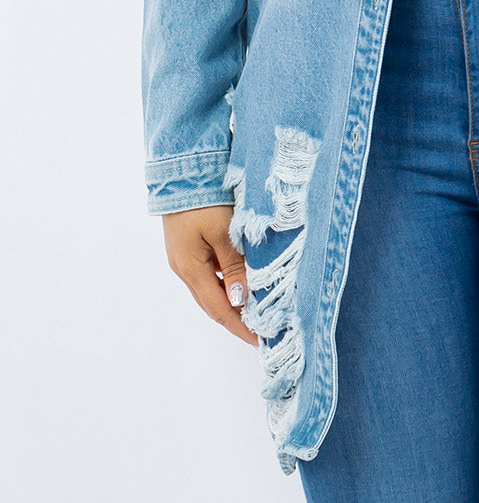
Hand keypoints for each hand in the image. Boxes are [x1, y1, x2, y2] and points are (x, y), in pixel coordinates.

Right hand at [162, 205, 257, 347]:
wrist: (182, 170)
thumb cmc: (203, 198)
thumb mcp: (223, 231)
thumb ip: (234, 265)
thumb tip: (241, 300)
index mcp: (190, 268)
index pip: (219, 309)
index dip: (240, 326)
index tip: (260, 342)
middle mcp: (184, 267)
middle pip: (212, 303)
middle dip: (236, 319)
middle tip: (262, 332)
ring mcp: (184, 257)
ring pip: (212, 288)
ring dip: (232, 301)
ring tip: (257, 310)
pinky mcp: (189, 245)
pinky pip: (210, 272)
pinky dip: (227, 281)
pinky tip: (243, 280)